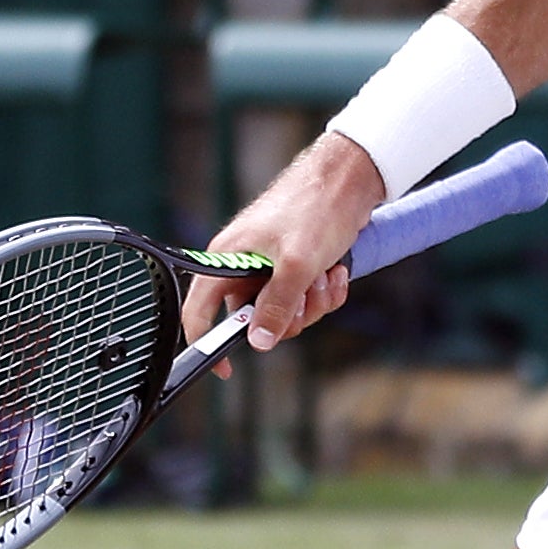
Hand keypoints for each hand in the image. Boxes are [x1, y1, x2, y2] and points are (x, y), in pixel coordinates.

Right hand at [179, 134, 387, 370]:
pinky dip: (323, 291)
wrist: (349, 179)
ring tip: (326, 275)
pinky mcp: (295, 265)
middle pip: (253, 319)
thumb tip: (258, 341)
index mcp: (227, 260)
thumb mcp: (297, 264)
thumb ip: (276, 306)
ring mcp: (270, 266)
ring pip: (285, 311)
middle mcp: (243, 264)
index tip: (227, 369)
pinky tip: (336, 271)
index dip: (206, 342)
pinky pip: (305, 298)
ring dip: (312, 302)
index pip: (198, 311)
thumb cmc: (315, 208)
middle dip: (289, 316)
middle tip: (307, 296)